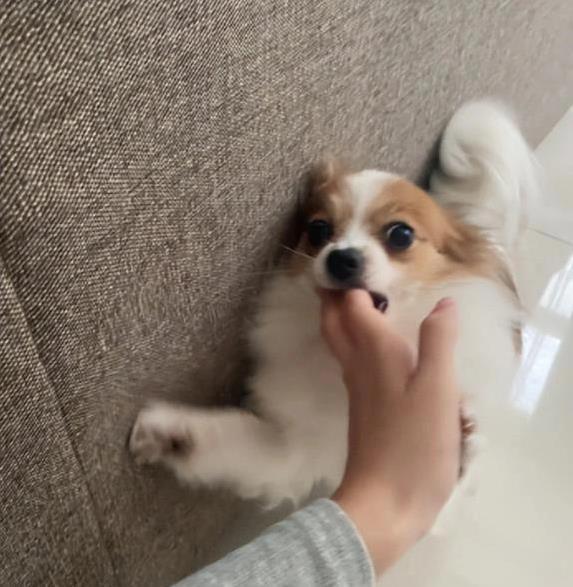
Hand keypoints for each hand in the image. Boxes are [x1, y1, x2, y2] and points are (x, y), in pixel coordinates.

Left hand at [320, 290, 459, 574]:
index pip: (351, 305)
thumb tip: (444, 304)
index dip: (348, 281)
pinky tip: (369, 346)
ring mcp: (356, 386)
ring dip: (337, 316)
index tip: (352, 259)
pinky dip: (351, 340)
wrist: (384, 501)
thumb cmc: (414, 443)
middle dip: (331, 296)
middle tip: (338, 274)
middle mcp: (358, 363)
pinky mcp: (361, 405)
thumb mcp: (438, 390)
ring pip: (337, 341)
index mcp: (374, 351)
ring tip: (351, 300)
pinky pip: (348, 360)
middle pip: (333, 321)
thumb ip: (439, 343)